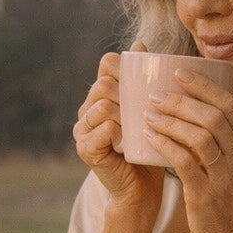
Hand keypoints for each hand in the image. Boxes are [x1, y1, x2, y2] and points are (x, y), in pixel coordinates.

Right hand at [73, 43, 164, 211]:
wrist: (143, 188)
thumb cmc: (150, 147)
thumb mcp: (149, 110)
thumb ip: (144, 81)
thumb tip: (140, 44)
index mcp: (101, 96)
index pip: (107, 65)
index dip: (126, 67)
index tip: (147, 81)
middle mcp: (87, 109)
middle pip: (104, 83)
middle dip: (129, 93)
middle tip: (149, 110)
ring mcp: (83, 129)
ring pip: (102, 104)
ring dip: (126, 113)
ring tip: (141, 127)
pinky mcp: (85, 148)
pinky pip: (102, 128)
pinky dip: (119, 132)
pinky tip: (130, 141)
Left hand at [144, 68, 232, 232]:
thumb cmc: (228, 203)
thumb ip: (222, 141)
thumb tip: (197, 110)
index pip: (229, 105)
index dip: (203, 85)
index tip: (179, 72)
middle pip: (213, 116)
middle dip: (181, 100)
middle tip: (154, 94)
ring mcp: (226, 177)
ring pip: (200, 136)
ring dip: (171, 120)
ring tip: (148, 113)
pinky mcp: (207, 196)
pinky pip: (185, 162)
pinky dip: (165, 145)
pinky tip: (149, 137)